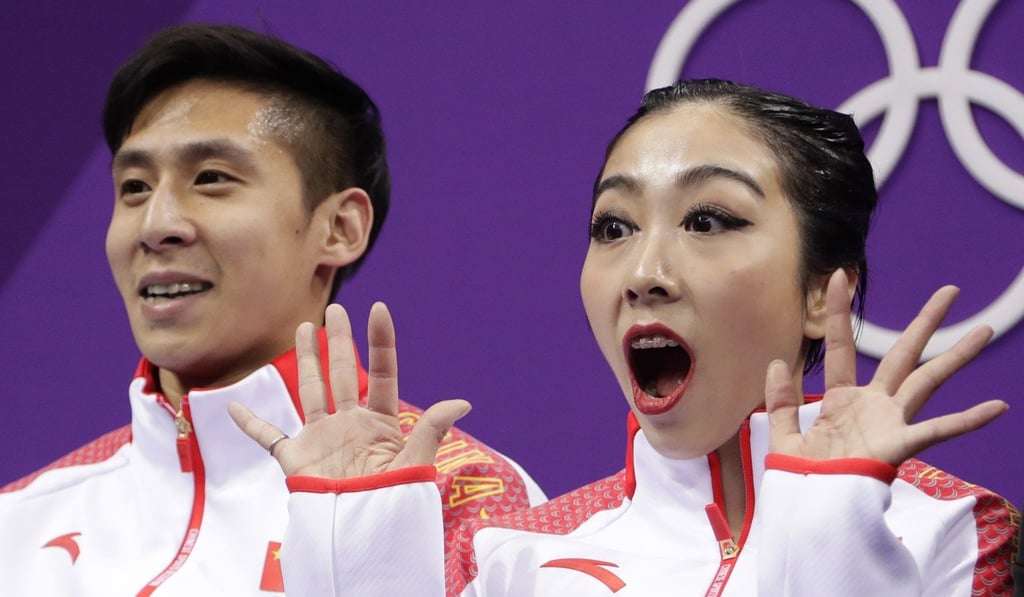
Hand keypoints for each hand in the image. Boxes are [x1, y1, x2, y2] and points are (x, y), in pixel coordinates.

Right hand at [228, 302, 470, 477]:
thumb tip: (463, 403)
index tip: (379, 309)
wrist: (359, 533)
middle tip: (335, 310)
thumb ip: (431, 429)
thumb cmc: (390, 501)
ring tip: (304, 328)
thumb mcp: (414, 462)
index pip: (382, 373)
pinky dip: (249, 423)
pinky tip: (233, 407)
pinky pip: (267, 437)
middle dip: (338, 341)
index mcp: (380, 423)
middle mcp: (350, 424)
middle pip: (342, 374)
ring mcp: (321, 438)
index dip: (381, 342)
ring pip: (310, 391)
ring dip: (305, 360)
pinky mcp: (295, 458)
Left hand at [765, 269, 1006, 465]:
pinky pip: (935, 430)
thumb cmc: (802, 479)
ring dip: (956, 357)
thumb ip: (779, 400)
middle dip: (925, 323)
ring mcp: (890, 423)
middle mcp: (873, 405)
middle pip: (903, 354)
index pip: (843, 347)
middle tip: (950, 291)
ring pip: (927, 381)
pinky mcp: (897, 445)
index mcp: (842, 401)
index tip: (840, 275)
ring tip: (985, 330)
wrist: (810, 511)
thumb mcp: (783, 435)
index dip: (841, 312)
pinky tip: (997, 407)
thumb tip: (776, 362)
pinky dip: (966, 420)